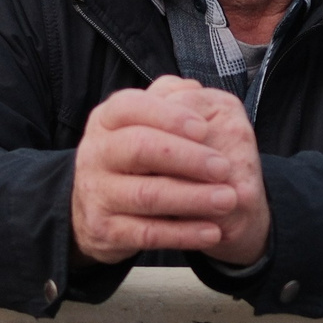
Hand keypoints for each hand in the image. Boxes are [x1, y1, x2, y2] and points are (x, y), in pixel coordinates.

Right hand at [70, 77, 265, 266]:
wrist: (99, 211)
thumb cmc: (136, 159)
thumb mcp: (146, 123)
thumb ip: (170, 99)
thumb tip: (192, 90)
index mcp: (106, 120)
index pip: (131, 107)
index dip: (169, 116)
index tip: (204, 128)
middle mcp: (95, 153)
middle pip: (139, 148)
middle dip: (187, 158)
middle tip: (224, 168)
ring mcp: (96, 193)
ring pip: (146, 195)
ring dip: (193, 198)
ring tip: (227, 199)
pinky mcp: (104, 230)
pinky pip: (147, 233)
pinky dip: (183, 233)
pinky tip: (212, 231)